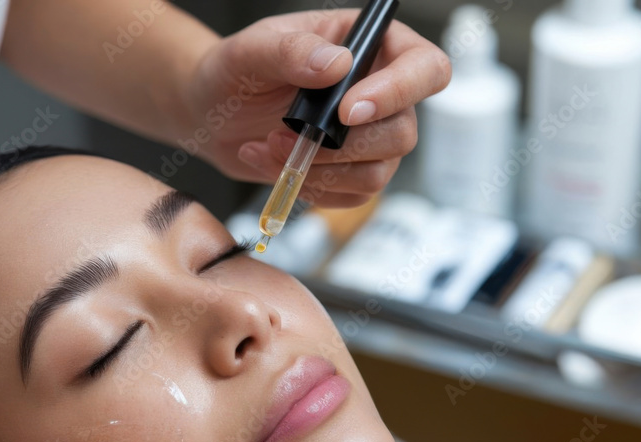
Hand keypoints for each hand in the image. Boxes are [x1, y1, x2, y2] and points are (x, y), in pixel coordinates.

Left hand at [185, 10, 449, 207]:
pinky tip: (275, 165)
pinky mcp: (351, 174)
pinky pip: (351, 196)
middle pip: (403, 132)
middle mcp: (383, 93)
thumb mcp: (251, 50)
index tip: (347, 112)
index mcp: (373, 46)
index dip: (398, 93)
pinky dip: (310, 188)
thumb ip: (290, 51)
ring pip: (378, 172)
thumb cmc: (236, 71)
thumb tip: (335, 64)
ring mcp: (372, 138)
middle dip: (341, 146)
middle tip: (283, 133)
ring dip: (320, 171)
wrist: (214, 115)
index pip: (426, 68)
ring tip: (269, 148)